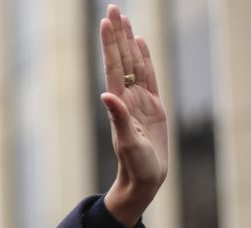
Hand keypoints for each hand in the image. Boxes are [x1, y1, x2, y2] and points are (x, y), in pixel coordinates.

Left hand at [99, 4, 168, 227]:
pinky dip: (144, 58)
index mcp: (119, 104)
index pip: (113, 67)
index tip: (106, 23)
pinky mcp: (154, 106)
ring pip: (134, 64)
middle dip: (116, 35)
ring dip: (127, 41)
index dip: (110, 45)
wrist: (144, 179)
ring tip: (123, 18)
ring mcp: (140, 100)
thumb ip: (118, 118)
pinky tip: (139, 43)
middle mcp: (127, 98)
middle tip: (112, 8)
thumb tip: (107, 95)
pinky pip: (149, 76)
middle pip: (121, 59)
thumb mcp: (126, 142)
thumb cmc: (134, 165)